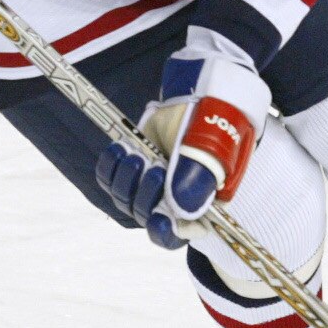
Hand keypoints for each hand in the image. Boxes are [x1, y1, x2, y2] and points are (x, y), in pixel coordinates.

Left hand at [95, 37, 268, 247]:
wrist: (202, 95)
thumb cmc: (217, 120)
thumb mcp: (213, 145)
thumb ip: (196, 177)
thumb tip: (178, 209)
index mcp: (201, 203)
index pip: (179, 233)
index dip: (166, 231)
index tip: (159, 219)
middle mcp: (174, 200)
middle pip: (148, 216)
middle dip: (145, 194)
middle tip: (151, 166)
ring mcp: (151, 184)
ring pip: (126, 200)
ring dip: (125, 180)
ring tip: (135, 154)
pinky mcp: (133, 167)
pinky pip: (110, 179)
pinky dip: (110, 168)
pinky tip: (121, 149)